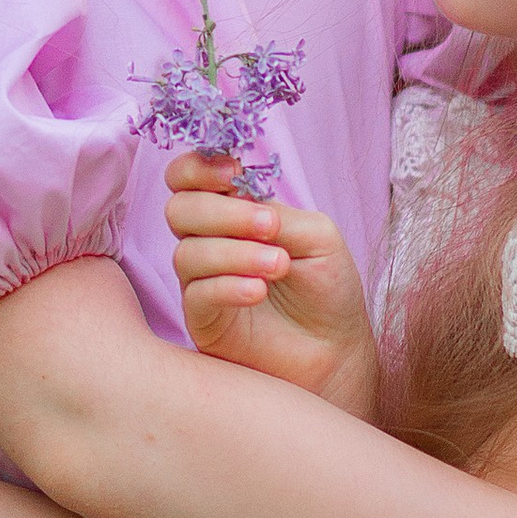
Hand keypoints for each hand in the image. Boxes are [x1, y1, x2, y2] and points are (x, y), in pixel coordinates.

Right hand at [165, 150, 380, 415]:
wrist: (337, 350)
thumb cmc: (328, 289)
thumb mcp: (315, 236)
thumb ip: (275, 213)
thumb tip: (238, 196)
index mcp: (233, 212)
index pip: (188, 178)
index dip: (198, 167)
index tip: (233, 173)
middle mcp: (209, 242)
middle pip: (179, 209)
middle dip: (224, 213)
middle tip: (271, 228)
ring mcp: (201, 281)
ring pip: (186, 253)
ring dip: (235, 253)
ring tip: (280, 266)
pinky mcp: (202, 321)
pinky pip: (196, 295)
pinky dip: (227, 286)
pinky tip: (259, 292)